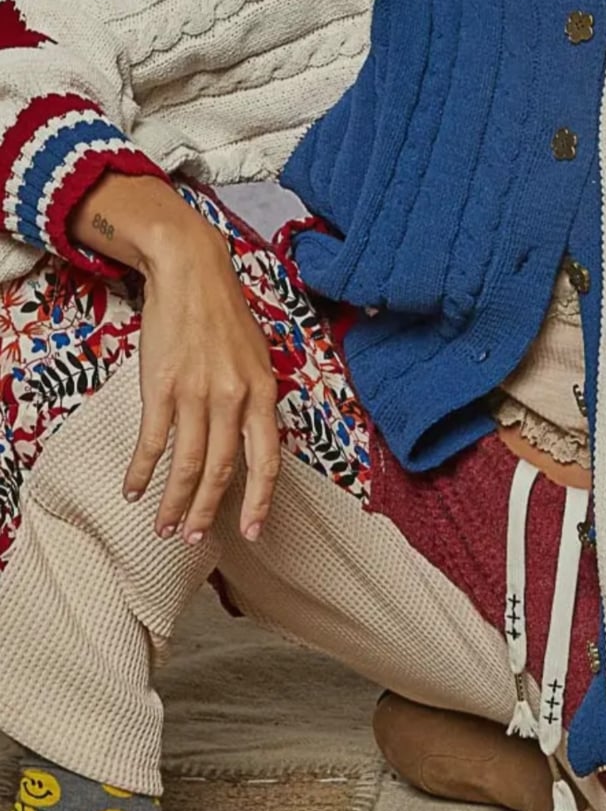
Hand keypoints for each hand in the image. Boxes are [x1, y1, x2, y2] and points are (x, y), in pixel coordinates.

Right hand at [121, 217, 281, 544]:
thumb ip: (256, 398)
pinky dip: (141, 470)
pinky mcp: (161, 387)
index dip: (260, 499)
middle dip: (208, 511)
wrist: (191, 271)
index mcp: (263, 392)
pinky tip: (133, 488)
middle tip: (193, 538)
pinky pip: (152, 441)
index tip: (254, 530)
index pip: (266, 459)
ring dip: (174, 501)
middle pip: (221, 470)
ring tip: (164, 526)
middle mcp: (233, 398)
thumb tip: (253, 439)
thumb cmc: (224, 313)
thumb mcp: (257, 356)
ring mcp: (195, 394)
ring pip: (187, 464)